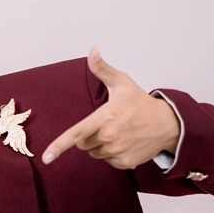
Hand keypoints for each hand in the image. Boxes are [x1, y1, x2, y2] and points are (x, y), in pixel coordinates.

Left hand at [42, 47, 180, 170]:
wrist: (167, 124)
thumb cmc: (141, 103)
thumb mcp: (121, 82)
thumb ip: (102, 68)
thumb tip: (93, 49)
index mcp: (105, 117)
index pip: (76, 134)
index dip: (58, 146)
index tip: (45, 157)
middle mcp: (110, 136)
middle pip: (82, 143)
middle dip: (89, 135)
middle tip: (107, 124)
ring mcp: (118, 151)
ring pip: (94, 153)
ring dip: (100, 145)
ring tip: (119, 132)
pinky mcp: (125, 163)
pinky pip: (107, 161)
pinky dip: (112, 153)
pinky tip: (125, 142)